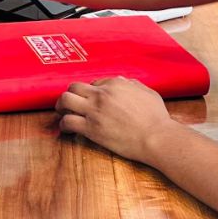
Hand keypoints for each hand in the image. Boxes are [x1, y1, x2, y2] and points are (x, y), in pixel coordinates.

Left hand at [53, 77, 175, 164]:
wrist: (156, 136)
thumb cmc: (156, 117)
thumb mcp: (148, 92)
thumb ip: (133, 85)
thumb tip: (124, 82)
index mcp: (115, 84)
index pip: (93, 83)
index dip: (90, 92)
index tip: (89, 100)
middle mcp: (101, 94)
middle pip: (74, 87)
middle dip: (70, 95)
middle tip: (68, 104)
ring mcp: (94, 111)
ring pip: (65, 100)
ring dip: (61, 106)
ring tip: (62, 113)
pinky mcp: (90, 128)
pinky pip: (67, 122)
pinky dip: (63, 125)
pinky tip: (66, 129)